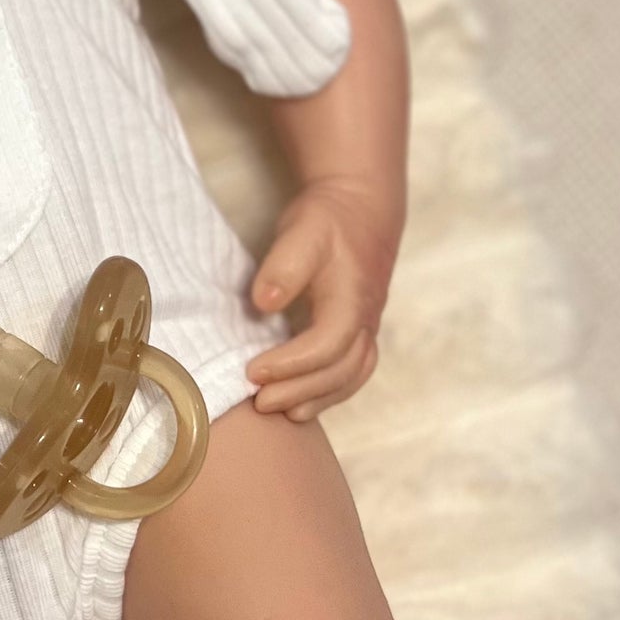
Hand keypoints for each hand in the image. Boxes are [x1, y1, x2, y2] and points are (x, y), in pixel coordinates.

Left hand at [245, 177, 400, 421]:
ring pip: (351, 376)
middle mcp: (366, 319)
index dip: (290, 364)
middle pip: (340, 370)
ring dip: (317, 398)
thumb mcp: (302, 231)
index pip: (327, 344)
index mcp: (353, 298)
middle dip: (300, 391)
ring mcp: (367, 327)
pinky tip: (302, 402)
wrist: (361, 206)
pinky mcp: (360, 331)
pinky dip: (329, 392)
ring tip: (281, 412)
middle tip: (259, 402)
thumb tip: (264, 303)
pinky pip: (353, 372)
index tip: (252, 371)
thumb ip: (284, 266)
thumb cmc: (327, 220)